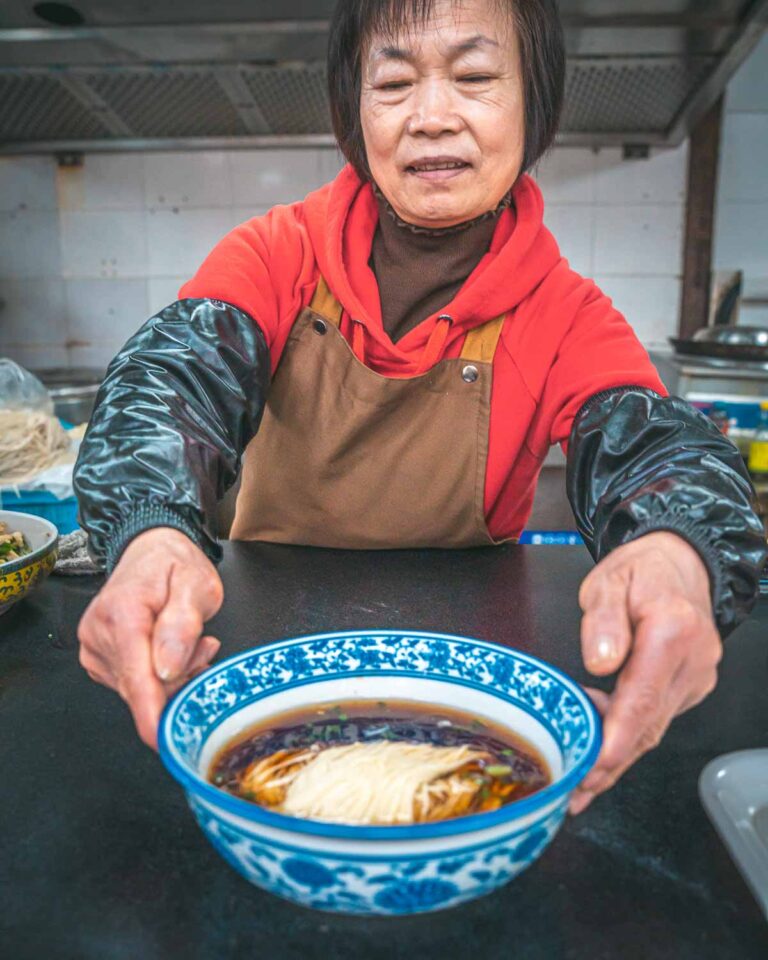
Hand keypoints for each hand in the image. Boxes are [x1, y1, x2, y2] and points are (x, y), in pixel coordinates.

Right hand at [77, 527, 223, 748]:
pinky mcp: (98, 659)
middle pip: (141, 686)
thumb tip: (166, 670)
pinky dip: (159, 676)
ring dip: (172, 675)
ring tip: (187, 640)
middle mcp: (99, 634)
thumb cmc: (174, 565)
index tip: (158, 739)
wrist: (151, 551)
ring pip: (140, 689)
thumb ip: (183, 625)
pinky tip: (170, 651)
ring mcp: (94, 649)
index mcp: (122, 613)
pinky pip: (134, 684)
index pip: (135, 674)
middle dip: (179, 677)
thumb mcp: (196, 584)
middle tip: (203, 643)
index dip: (149, 710)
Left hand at [570, 531, 720, 814]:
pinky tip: (602, 750)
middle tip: (575, 792)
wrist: (681, 562)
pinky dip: (631, 736)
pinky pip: (659, 717)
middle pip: (649, 724)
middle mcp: (693, 662)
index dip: (617, 739)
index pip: (643, 698)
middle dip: (612, 763)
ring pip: (655, 727)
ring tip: (581, 783)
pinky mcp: (693, 685)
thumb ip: (603, 620)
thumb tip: (600, 662)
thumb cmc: (640, 570)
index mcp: (672, 632)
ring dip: (619, 756)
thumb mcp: (608, 581)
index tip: (594, 768)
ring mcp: (697, 677)